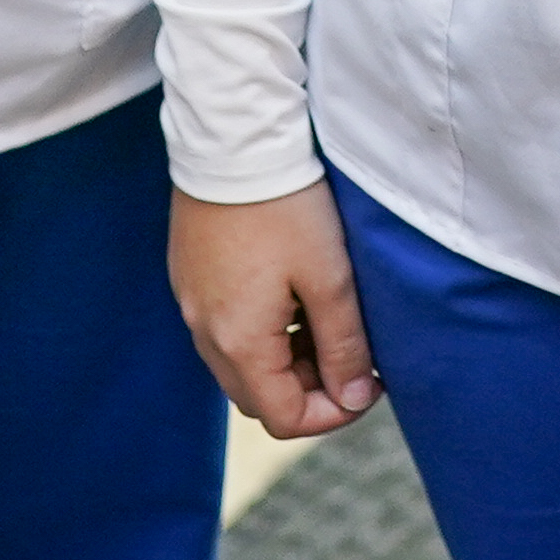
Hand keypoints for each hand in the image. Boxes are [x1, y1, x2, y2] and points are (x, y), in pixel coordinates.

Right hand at [173, 184, 382, 438]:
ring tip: (323, 317)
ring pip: (240, 364)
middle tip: (350, 351)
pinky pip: (224, 328)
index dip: (333, 414)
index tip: (369, 382)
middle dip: (309, 389)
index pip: (284, 418)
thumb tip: (354, 398)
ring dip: (285, 360)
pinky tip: (290, 293)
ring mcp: (192, 304)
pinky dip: (261, 331)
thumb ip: (344, 346)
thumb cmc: (287, 207)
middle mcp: (205, 332)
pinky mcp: (189, 277)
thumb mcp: (331, 279)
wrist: (234, 140)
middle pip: (258, 397)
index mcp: (239, 343)